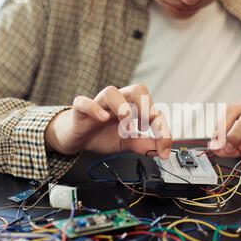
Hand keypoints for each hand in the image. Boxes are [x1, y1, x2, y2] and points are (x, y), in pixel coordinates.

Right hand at [44, 84, 171, 158]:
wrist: (77, 138)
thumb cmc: (101, 135)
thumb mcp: (125, 142)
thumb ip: (142, 145)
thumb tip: (161, 150)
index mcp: (132, 108)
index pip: (152, 109)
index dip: (161, 129)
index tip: (164, 148)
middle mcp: (118, 102)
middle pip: (136, 89)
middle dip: (146, 105)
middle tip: (148, 124)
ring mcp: (99, 104)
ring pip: (111, 92)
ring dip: (123, 107)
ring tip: (127, 123)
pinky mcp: (80, 110)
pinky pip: (84, 102)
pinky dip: (94, 109)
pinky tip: (103, 118)